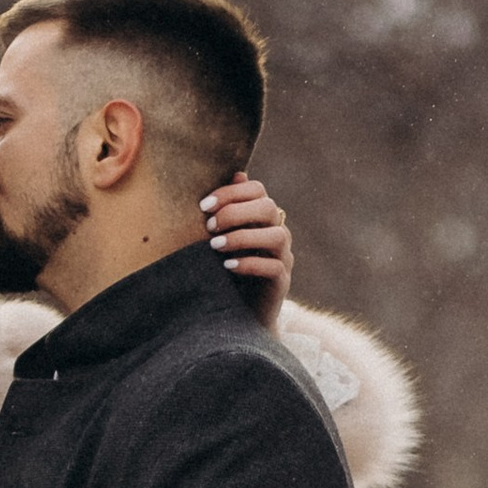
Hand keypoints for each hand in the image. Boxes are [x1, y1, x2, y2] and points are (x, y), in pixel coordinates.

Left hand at [203, 171, 291, 328]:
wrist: (237, 315)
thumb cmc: (224, 270)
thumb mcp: (219, 238)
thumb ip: (225, 210)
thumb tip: (235, 172)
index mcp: (262, 218)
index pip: (257, 190)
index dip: (232, 192)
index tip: (203, 205)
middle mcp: (277, 232)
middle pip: (268, 208)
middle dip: (236, 213)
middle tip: (209, 226)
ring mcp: (283, 257)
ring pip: (276, 236)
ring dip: (243, 237)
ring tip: (215, 246)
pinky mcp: (281, 281)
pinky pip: (274, 267)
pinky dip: (250, 264)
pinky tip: (228, 266)